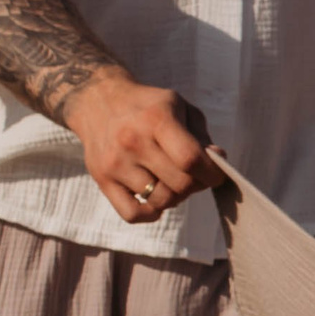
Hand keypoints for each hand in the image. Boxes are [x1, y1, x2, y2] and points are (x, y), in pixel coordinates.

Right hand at [67, 70, 216, 221]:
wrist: (97, 100)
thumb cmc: (147, 107)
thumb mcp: (179, 107)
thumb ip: (201, 136)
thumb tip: (217, 162)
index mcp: (156, 119)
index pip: (191, 160)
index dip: (212, 174)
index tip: (215, 175)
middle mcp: (133, 141)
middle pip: (180, 185)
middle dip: (195, 186)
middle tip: (193, 177)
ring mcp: (115, 163)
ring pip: (161, 201)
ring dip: (174, 197)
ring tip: (171, 181)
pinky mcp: (102, 179)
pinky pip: (133, 214)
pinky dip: (150, 213)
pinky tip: (154, 198)